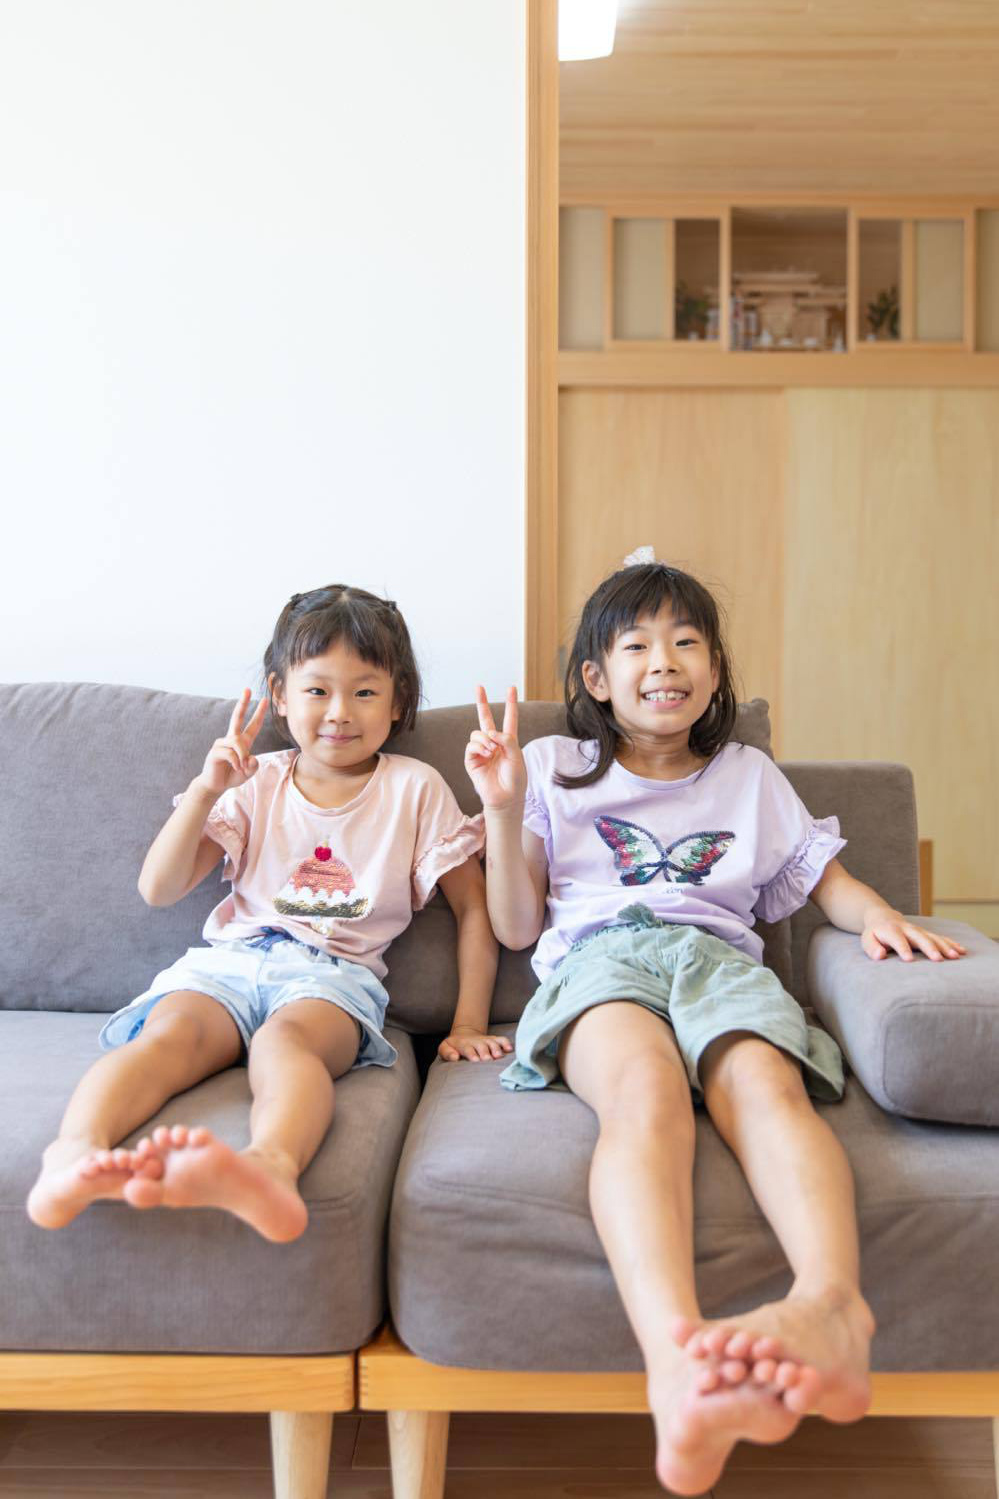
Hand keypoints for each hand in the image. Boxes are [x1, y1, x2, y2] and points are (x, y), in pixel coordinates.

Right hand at [194, 689, 269, 795]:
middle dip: (243, 703)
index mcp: (242, 742)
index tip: (265, 700)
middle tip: (247, 689)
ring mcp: (222, 743)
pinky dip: (236, 762)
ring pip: (238, 743)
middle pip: (237, 717)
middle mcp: (232, 739)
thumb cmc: (232, 776)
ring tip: (241, 767)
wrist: (215, 785)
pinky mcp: (215, 751)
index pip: (253, 725)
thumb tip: (250, 757)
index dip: (259, 713)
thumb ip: (254, 765)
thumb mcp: (248, 772)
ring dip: (243, 756)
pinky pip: (231, 753)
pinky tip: (234, 767)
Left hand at [438, 1025, 513, 1062]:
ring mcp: (485, 1040)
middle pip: (481, 1046)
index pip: (467, 1048)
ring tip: (498, 1056)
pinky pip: (501, 1040)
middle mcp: (475, 1042)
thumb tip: (455, 1058)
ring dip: (496, 1048)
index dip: (471, 1053)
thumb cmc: (454, 1046)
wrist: (464, 1035)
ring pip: (492, 1043)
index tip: (475, 1060)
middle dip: (485, 1052)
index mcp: (463, 1044)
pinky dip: (506, 1043)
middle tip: (488, 1060)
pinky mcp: (493, 1040)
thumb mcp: (444, 1048)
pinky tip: (510, 1049)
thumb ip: (447, 1053)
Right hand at [465, 685, 525, 812]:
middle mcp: (493, 743)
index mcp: (508, 741)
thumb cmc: (515, 779)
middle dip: (482, 702)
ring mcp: (481, 751)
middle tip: (479, 686)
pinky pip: (471, 745)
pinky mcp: (471, 760)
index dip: (510, 703)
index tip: (511, 688)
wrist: (505, 797)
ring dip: (485, 739)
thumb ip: (507, 739)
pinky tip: (486, 754)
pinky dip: (479, 747)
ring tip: (492, 750)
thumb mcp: (517, 756)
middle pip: (485, 718)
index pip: (509, 718)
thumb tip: (490, 731)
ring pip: (477, 733)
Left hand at [861, 909, 966, 962]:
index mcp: (891, 931)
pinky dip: (951, 943)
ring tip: (955, 956)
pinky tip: (962, 950)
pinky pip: (941, 938)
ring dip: (945, 946)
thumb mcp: (867, 939)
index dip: (903, 948)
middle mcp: (908, 929)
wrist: (883, 917)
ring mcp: (919, 931)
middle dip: (929, 948)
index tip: (909, 959)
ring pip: (933, 937)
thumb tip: (879, 956)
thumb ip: (872, 947)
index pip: (898, 940)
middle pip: (920, 938)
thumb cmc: (875, 933)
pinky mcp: (927, 933)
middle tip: (938, 959)